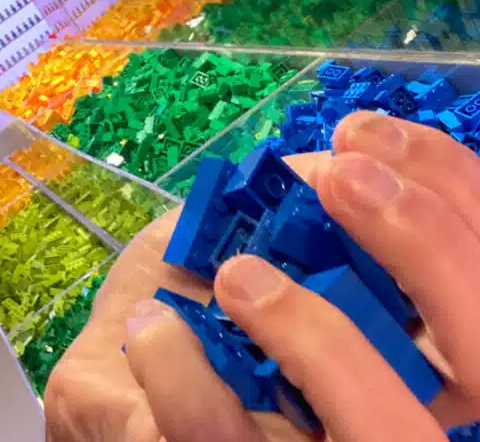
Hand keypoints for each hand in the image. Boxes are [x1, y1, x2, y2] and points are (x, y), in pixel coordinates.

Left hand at [44, 111, 479, 440]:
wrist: (104, 374)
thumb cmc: (181, 296)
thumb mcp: (226, 231)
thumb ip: (285, 200)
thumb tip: (336, 165)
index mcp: (397, 342)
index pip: (476, 272)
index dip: (451, 189)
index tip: (370, 134)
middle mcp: (384, 405)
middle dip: (428, 249)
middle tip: (343, 180)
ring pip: (379, 427)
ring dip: (306, 327)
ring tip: (234, 272)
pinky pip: (216, 431)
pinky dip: (181, 368)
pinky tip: (151, 324)